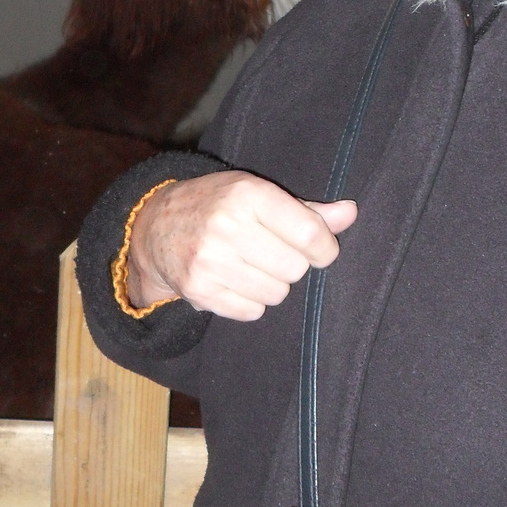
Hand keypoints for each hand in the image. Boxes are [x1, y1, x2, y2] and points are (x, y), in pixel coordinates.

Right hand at [125, 172, 356, 320]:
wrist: (156, 227)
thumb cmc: (217, 206)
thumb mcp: (257, 195)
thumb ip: (306, 209)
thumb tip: (350, 213)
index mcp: (247, 194)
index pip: (308, 232)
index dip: (324, 248)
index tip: (319, 249)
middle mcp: (226, 225)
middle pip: (295, 268)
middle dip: (292, 265)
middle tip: (273, 253)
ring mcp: (210, 260)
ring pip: (276, 293)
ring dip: (272, 284)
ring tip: (252, 266)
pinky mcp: (199, 290)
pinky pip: (253, 311)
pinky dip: (251, 302)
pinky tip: (235, 281)